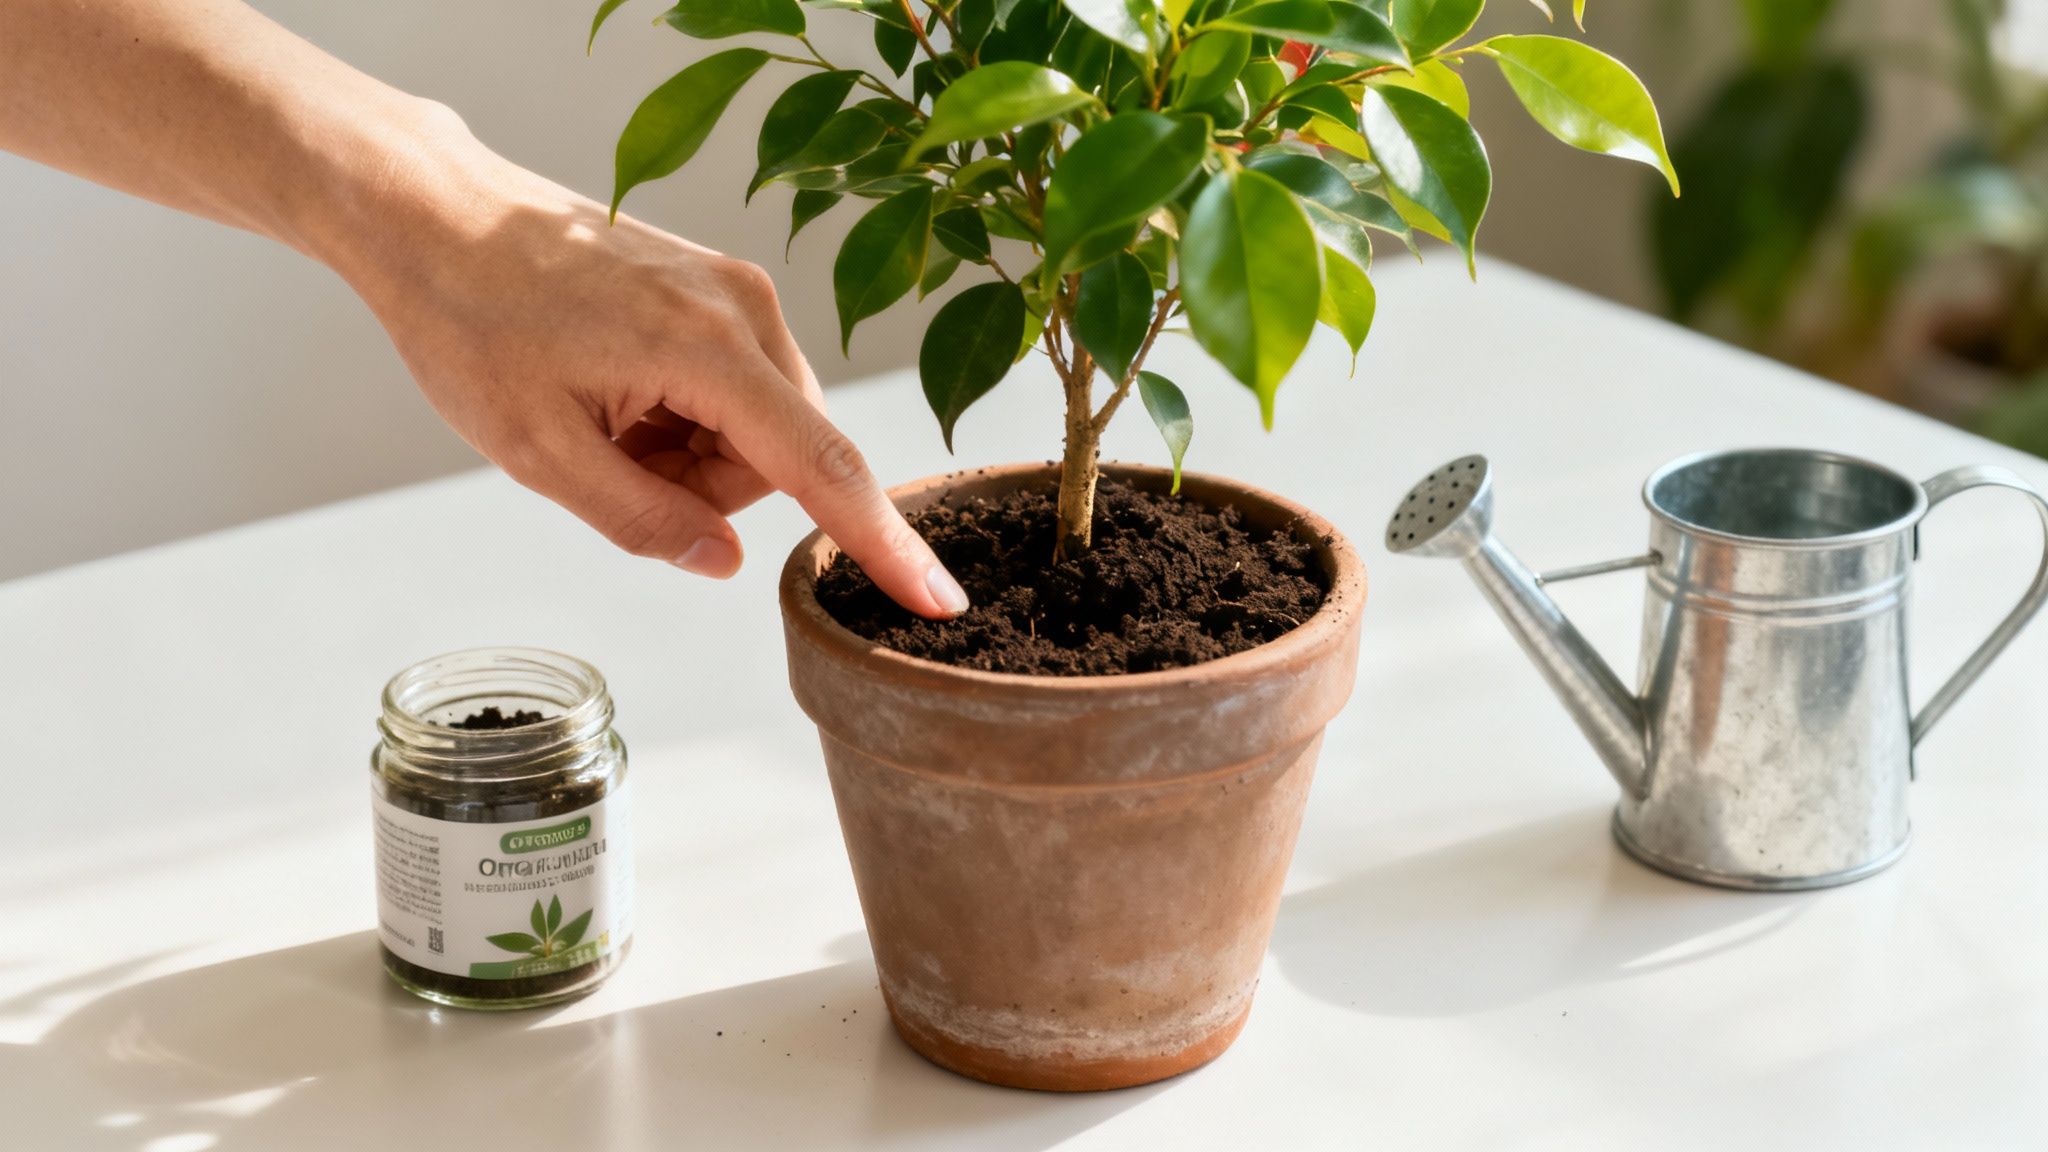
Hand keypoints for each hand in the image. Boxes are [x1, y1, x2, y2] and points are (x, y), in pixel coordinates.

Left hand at [340, 128, 967, 617]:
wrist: (434, 213)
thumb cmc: (469, 319)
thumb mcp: (537, 451)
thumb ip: (640, 519)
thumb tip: (721, 559)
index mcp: (707, 347)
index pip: (821, 467)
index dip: (882, 544)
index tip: (939, 600)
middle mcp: (745, 309)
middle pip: (781, 457)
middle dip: (704, 488)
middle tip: (606, 460)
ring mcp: (736, 291)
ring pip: (759, 430)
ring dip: (688, 453)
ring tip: (601, 417)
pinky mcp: (719, 288)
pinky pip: (736, 390)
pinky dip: (684, 417)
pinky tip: (615, 392)